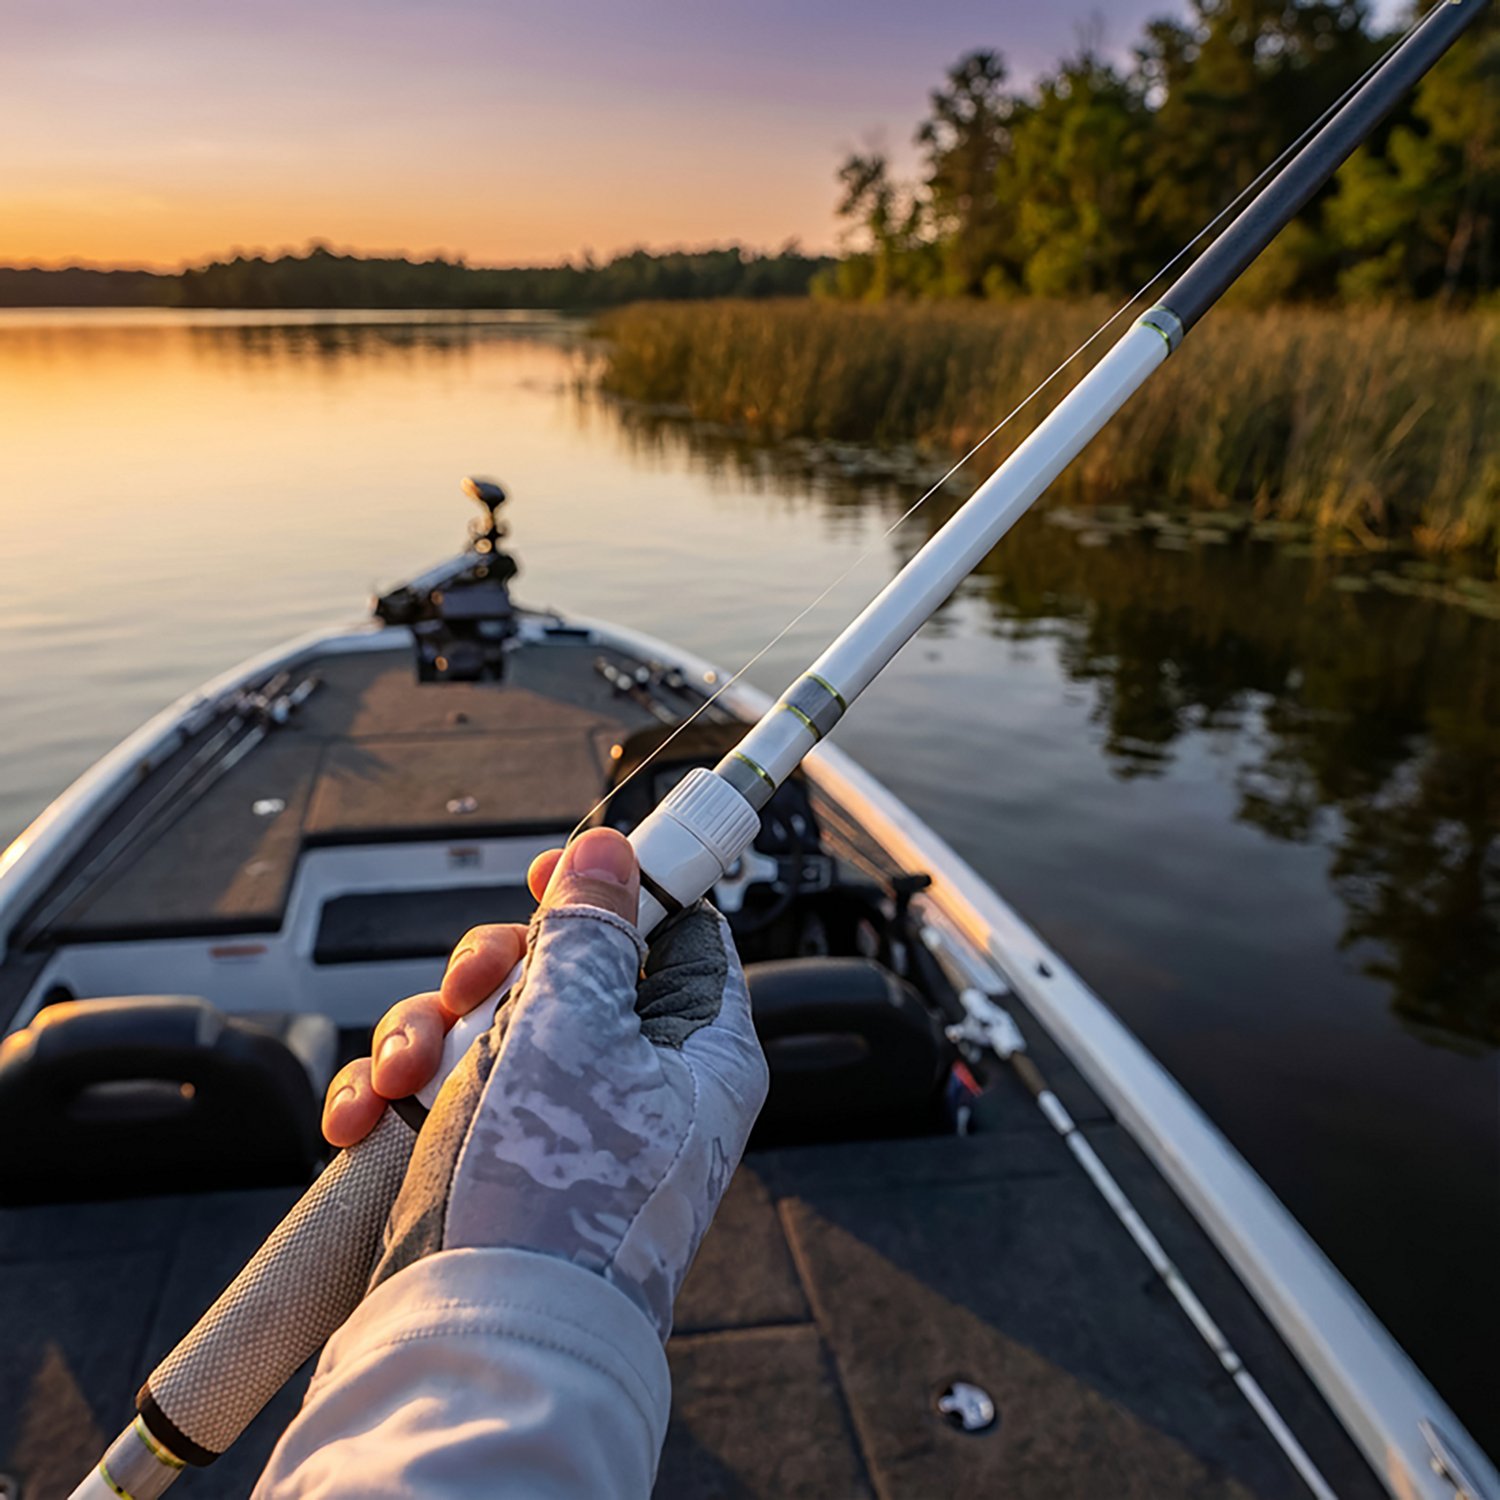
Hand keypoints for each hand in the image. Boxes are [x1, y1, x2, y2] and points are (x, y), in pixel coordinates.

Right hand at [327, 826, 768, 1341]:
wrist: (481, 1343)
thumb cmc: (556, 1196)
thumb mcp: (577, 1028)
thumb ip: (589, 931)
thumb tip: (613, 853)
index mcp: (698, 1050)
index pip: (682, 935)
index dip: (622, 891)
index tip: (560, 870)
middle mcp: (637, 1084)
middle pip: (568, 972)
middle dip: (495, 972)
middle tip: (473, 990)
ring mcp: (560, 1124)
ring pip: (493, 1025)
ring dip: (430, 1032)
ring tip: (402, 1075)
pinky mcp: (494, 1158)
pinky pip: (445, 1091)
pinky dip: (397, 1094)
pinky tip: (362, 1116)